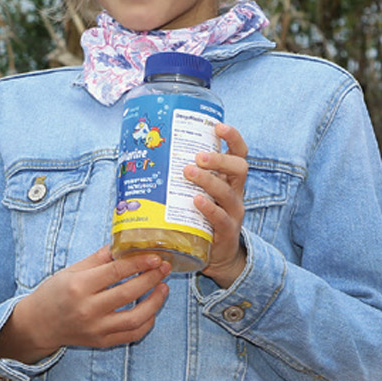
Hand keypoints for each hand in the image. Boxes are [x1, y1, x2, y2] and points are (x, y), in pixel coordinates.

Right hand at [0, 246, 170, 362]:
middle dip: (151, 278)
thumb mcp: (71, 270)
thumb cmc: (54, 294)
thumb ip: (98, 259)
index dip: (139, 263)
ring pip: (136, 318)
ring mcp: (96, 328)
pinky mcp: (102, 342)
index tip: (155, 256)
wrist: (38, 325)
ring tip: (164, 288)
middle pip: (129, 293)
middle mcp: (88, 309)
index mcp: (78, 286)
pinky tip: (152, 309)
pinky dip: (147, 322)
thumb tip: (123, 243)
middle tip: (164, 267)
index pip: (116, 272)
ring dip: (155, 302)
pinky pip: (132, 334)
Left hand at [186, 122, 248, 287]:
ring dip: (208, 180)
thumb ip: (181, 176)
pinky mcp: (226, 232)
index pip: (239, 153)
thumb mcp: (196, 192)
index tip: (218, 126)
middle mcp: (235, 192)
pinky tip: (196, 201)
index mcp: (229, 179)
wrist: (217, 253)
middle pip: (239, 168)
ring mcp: (233, 212)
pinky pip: (220, 218)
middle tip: (198, 157)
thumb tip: (141, 156)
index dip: (232, 138)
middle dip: (219, 159)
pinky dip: (208, 209)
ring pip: (227, 192)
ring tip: (188, 173)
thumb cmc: (200, 215)